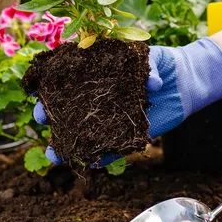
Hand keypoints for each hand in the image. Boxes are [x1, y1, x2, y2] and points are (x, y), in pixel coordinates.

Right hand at [35, 37, 221, 164]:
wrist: (182, 82)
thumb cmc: (160, 64)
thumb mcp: (151, 58)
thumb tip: (153, 83)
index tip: (38, 89)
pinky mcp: (126, 135)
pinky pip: (110, 150)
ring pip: (83, 134)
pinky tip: (86, 164)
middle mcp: (98, 98)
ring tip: (52, 155)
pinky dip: (99, 158)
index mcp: (96, 75)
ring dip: (67, 145)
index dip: (50, 85)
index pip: (66, 80)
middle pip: (68, 109)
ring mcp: (110, 118)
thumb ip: (148, 67)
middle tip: (40, 118)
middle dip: (51, 114)